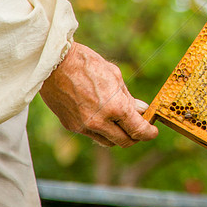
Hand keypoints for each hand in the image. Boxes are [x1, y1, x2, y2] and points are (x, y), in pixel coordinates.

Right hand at [40, 42, 158, 147]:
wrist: (54, 64)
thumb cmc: (87, 64)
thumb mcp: (115, 76)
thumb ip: (128, 98)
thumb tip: (141, 110)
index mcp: (115, 107)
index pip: (138, 130)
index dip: (149, 133)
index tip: (152, 132)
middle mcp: (100, 121)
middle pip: (124, 141)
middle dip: (135, 137)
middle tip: (138, 128)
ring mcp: (84, 126)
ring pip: (108, 142)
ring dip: (117, 136)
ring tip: (120, 122)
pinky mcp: (72, 126)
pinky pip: (92, 134)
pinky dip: (100, 130)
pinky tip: (101, 116)